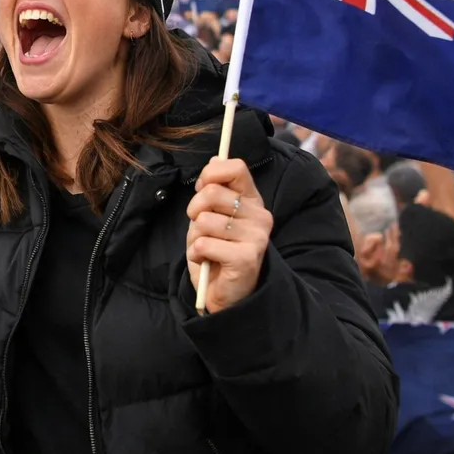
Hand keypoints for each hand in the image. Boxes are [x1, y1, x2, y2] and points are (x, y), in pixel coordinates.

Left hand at [185, 157, 273, 313]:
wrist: (228, 293)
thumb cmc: (217, 251)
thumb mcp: (213, 215)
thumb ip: (215, 190)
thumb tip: (216, 159)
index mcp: (252, 200)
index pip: (236, 167)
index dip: (210, 174)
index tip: (200, 189)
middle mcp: (260, 216)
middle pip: (211, 193)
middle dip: (193, 210)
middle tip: (199, 226)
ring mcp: (256, 237)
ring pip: (204, 221)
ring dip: (195, 236)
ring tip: (206, 247)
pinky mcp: (246, 258)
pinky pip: (204, 244)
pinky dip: (196, 253)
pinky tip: (206, 261)